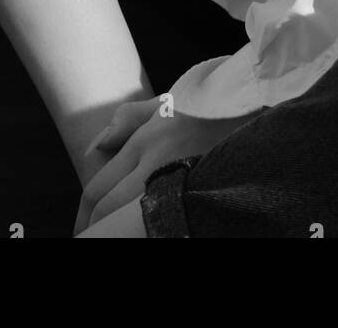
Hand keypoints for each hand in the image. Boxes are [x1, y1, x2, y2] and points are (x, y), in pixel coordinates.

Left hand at [72, 95, 260, 233]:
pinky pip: (166, 218)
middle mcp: (159, 164)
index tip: (81, 230)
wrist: (257, 100)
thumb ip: (127, 120)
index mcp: (146, 141)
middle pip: (110, 212)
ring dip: (122, 231)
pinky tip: (154, 228)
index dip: (84, 217)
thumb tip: (95, 148)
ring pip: (135, 222)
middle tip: (90, 238)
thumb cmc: (209, 103)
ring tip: (118, 234)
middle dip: (95, 230)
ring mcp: (182, 181)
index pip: (98, 191)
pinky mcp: (202, 190)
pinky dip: (153, 228)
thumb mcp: (165, 102)